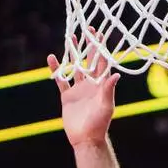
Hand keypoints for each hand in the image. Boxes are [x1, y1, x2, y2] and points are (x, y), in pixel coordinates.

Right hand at [48, 33, 118, 148]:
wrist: (86, 139)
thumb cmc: (100, 124)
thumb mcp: (106, 106)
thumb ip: (109, 90)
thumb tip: (115, 74)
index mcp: (101, 85)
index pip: (102, 62)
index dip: (101, 48)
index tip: (99, 33)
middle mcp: (91, 84)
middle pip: (89, 60)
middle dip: (88, 45)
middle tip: (87, 28)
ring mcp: (79, 89)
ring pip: (75, 66)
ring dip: (73, 53)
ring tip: (71, 37)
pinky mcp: (67, 97)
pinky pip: (61, 80)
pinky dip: (56, 69)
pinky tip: (52, 58)